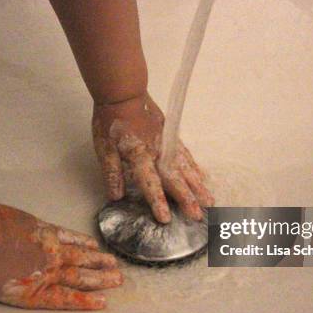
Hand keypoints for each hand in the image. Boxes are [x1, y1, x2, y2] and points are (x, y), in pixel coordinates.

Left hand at [0, 203, 121, 309]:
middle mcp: (49, 271)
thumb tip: (28, 278)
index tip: (104, 301)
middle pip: (80, 277)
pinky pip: (69, 236)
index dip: (87, 301)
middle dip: (100, 279)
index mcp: (38, 291)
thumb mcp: (0, 290)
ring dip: (97, 260)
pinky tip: (93, 244)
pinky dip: (82, 241)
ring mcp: (50, 248)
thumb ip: (20, 286)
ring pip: (80, 256)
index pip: (68, 298)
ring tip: (113, 262)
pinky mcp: (45, 229)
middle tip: (119, 279)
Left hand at [92, 92, 213, 222]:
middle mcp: (157, 152)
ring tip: (209, 200)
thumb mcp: (103, 148)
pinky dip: (196, 167)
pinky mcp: (172, 137)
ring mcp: (167, 144)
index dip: (157, 201)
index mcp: (139, 156)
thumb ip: (112, 172)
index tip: (166, 218)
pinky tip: (203, 177)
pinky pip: (187, 155)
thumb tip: (116, 196)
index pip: (149, 183)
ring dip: (197, 185)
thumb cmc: (111, 122)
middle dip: (187, 198)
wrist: (124, 94)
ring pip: (186, 168)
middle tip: (198, 215)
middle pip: (174, 178)